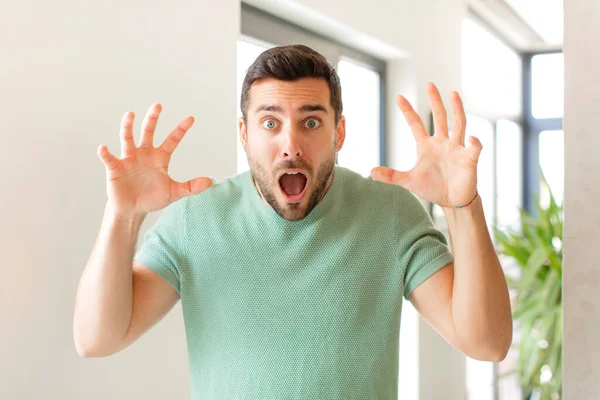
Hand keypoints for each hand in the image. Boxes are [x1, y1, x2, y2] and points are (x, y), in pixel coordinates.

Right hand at [97, 104, 212, 218]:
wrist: (133, 210)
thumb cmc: (153, 198)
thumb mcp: (174, 192)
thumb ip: (191, 187)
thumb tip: (210, 182)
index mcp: (160, 157)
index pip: (172, 140)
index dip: (181, 129)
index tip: (191, 118)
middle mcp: (144, 153)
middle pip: (148, 131)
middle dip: (153, 118)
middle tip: (158, 106)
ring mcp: (129, 158)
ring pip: (128, 138)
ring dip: (128, 126)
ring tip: (130, 114)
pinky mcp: (115, 168)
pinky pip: (110, 158)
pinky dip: (105, 153)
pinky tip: (103, 148)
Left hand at [371, 82, 481, 206]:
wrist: (452, 201)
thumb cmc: (432, 188)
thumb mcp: (409, 181)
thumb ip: (391, 176)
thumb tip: (370, 172)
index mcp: (426, 146)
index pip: (415, 124)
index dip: (408, 111)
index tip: (398, 97)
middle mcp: (442, 142)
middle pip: (439, 116)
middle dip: (435, 100)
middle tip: (429, 84)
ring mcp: (457, 148)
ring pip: (459, 124)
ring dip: (457, 109)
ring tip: (454, 94)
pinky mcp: (469, 158)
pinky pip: (474, 147)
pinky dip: (474, 142)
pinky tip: (472, 138)